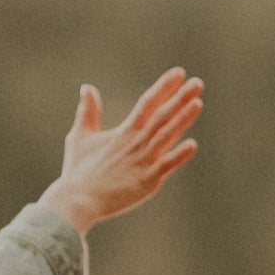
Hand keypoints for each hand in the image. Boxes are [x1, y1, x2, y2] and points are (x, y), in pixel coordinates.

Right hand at [38, 68, 201, 234]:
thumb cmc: (78, 172)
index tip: (179, 73)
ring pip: (167, 136)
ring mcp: (143, 162)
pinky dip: (178, 156)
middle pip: (161, 116)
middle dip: (180, 99)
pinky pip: (165, 166)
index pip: (147, 103)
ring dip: (182, 119)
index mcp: (124, 132)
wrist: (76, 201)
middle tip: (197, 83)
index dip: (164, 87)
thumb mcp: (79, 137)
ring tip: (197, 103)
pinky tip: (192, 145)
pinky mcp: (146, 181)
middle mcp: (136, 143)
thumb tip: (87, 88)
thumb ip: (87, 112)